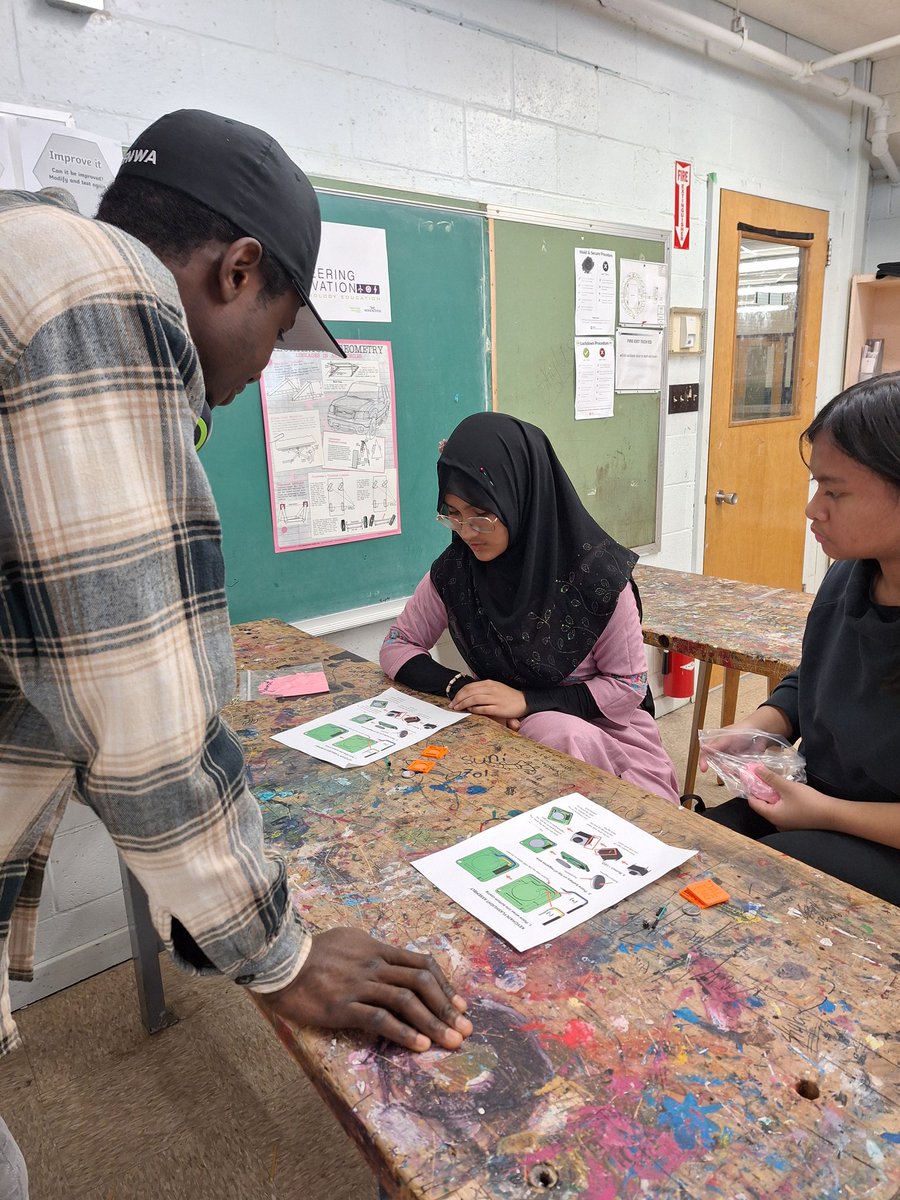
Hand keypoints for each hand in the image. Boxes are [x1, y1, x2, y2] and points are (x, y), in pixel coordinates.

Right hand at [262, 927, 472, 1051]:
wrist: (279, 961)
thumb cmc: (311, 953)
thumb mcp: (348, 942)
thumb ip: (372, 952)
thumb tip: (392, 963)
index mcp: (377, 949)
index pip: (421, 964)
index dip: (445, 985)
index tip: (459, 1004)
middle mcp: (374, 965)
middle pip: (421, 982)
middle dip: (447, 1007)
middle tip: (465, 1029)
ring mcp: (359, 985)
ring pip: (406, 1000)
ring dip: (434, 1022)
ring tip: (451, 1042)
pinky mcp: (343, 1006)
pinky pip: (380, 1019)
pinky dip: (404, 1032)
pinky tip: (419, 1045)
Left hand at [449, 679, 527, 720]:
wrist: (524, 701)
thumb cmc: (508, 696)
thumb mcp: (495, 688)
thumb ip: (482, 690)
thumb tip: (468, 694)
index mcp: (489, 683)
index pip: (469, 686)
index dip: (459, 693)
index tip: (453, 700)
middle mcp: (491, 689)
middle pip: (470, 692)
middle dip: (458, 699)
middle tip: (452, 705)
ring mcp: (495, 698)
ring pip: (474, 699)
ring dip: (464, 704)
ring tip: (458, 708)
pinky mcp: (498, 708)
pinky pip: (483, 708)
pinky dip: (475, 709)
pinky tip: (470, 711)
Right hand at [698, 707, 792, 773]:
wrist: (760, 733)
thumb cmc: (742, 731)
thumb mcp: (728, 737)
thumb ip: (717, 744)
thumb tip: (704, 749)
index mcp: (716, 744)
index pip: (706, 753)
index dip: (703, 761)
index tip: (703, 769)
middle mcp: (722, 752)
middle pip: (717, 764)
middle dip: (721, 768)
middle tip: (727, 771)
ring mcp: (732, 759)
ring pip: (727, 769)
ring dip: (731, 772)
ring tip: (738, 772)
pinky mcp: (741, 764)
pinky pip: (738, 771)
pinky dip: (739, 774)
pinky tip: (744, 774)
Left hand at [745, 767, 836, 832]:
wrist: (832, 815)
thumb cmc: (809, 801)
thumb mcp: (787, 787)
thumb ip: (770, 778)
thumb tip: (756, 770)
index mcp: (772, 816)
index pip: (753, 802)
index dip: (750, 789)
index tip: (751, 777)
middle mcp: (777, 823)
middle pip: (763, 805)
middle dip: (762, 791)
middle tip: (763, 777)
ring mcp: (787, 825)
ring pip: (774, 808)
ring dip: (772, 795)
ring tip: (775, 783)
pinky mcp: (795, 823)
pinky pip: (783, 811)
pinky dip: (781, 801)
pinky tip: (786, 792)